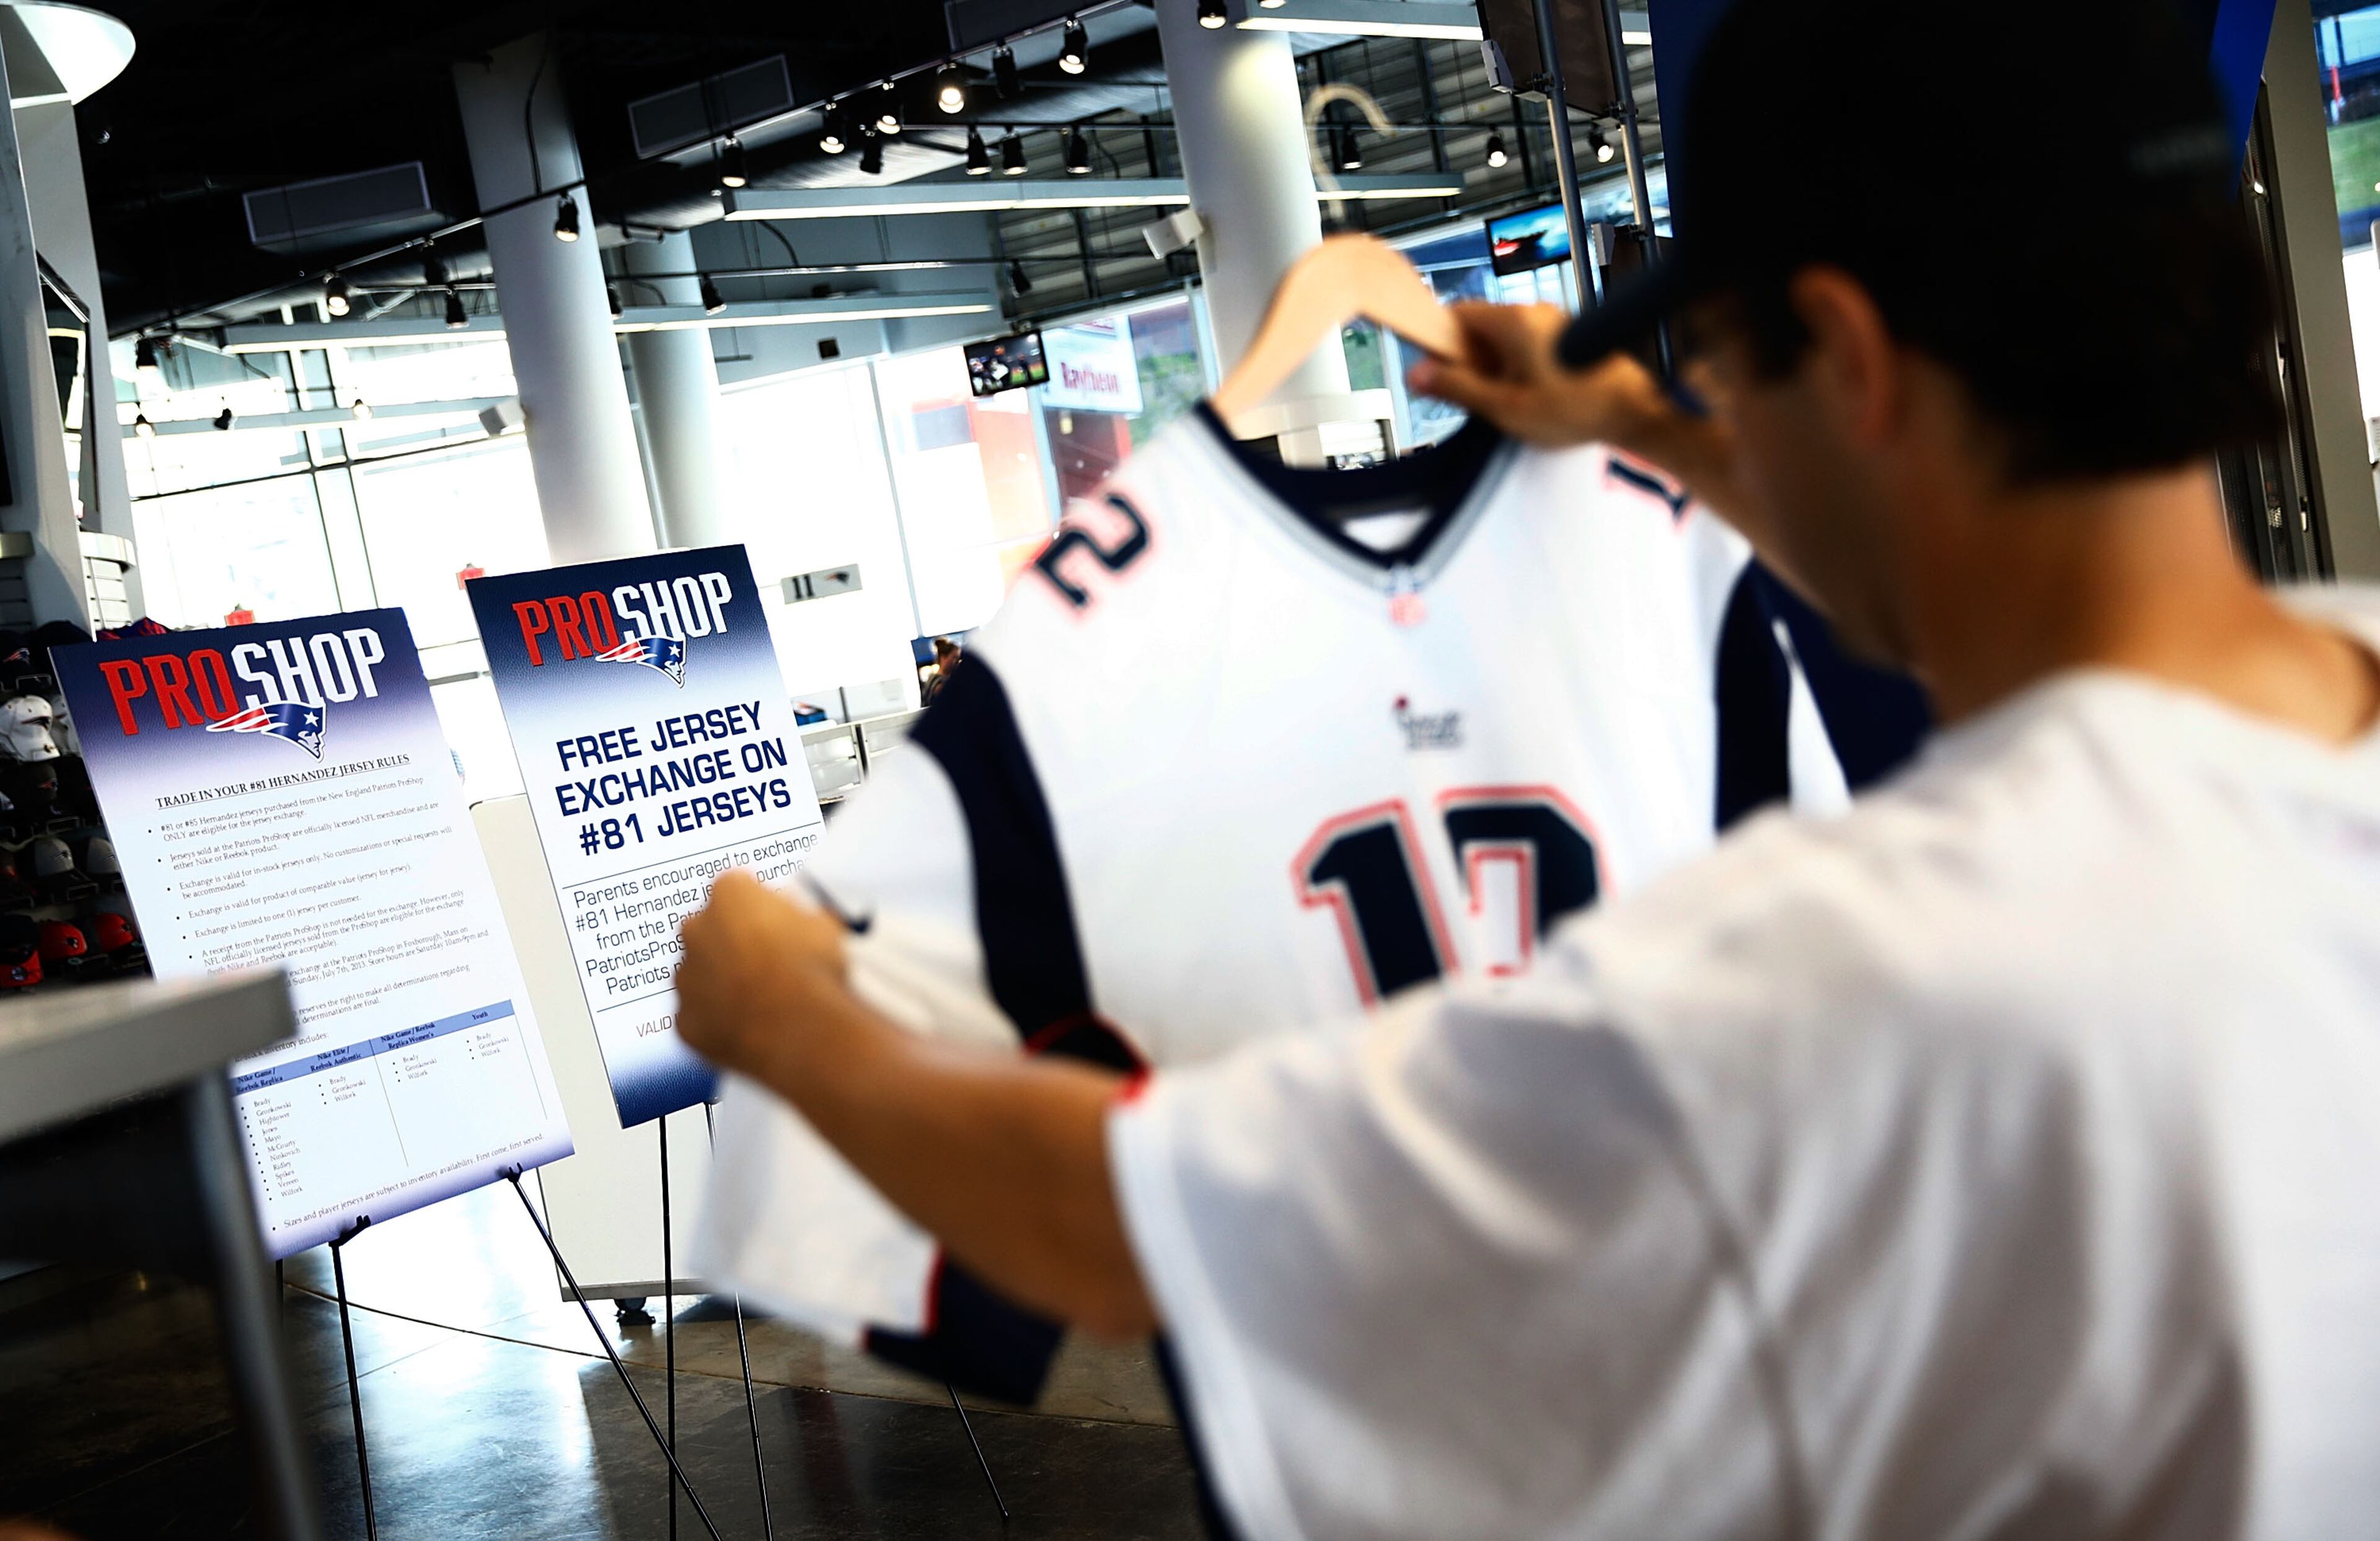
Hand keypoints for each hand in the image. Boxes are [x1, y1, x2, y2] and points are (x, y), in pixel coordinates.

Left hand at [675, 869, 849, 1082]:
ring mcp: (686, 977)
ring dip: (720, 982)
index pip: (736, 889)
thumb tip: (796, 921)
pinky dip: (717, 1021)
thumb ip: (797, 915)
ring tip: (760, 1000)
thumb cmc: (814, 970)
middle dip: (729, 942)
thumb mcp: (822, 924)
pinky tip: (749, 1028)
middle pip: (707, 929)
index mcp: (730, 895)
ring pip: (699, 974)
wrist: (801, 1030)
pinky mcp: (685, 1020)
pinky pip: (699, 1017)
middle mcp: (696, 930)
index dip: (758, 909)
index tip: (774, 924)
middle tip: (764, 963)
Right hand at [1410, 301, 1750, 531]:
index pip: (1455, 312)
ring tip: (1510, 400)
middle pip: (1480, 327)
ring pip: (1505, 338)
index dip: (1440, 342)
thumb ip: (1457, 388)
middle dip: (1471, 360)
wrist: (1635, 412)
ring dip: (1497, 367)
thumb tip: (1419, 374)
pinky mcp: (1568, 337)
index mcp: (1514, 321)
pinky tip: (1533, 396)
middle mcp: (1534, 312)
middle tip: (1478, 394)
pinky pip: (1528, 345)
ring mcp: (1553, 323)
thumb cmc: (1580, 408)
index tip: (1439, 368)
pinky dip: (1521, 367)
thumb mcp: (1504, 406)